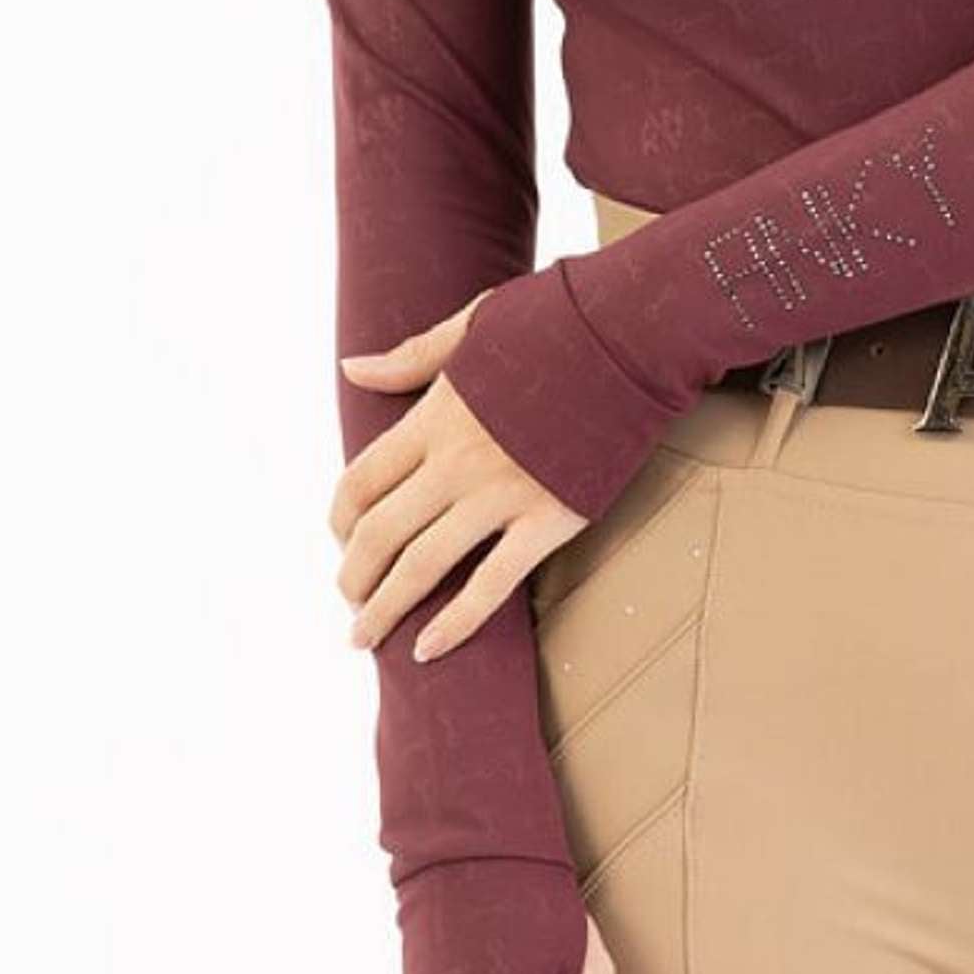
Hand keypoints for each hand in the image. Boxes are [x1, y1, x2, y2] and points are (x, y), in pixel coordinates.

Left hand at [333, 288, 588, 661]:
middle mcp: (458, 461)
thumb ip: (412, 356)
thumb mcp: (475, 323)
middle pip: (381, 533)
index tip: (342, 541)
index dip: (339, 520)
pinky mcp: (549, 520)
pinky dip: (455, 624)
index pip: (360, 481)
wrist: (634, 336)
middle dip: (354, 577)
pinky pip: (492, 585)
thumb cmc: (558, 323)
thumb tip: (351, 368)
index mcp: (436, 415)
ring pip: (422, 566)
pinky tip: (427, 649)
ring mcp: (502, 495)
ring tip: (365, 637)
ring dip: (385, 609)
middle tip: (350, 604)